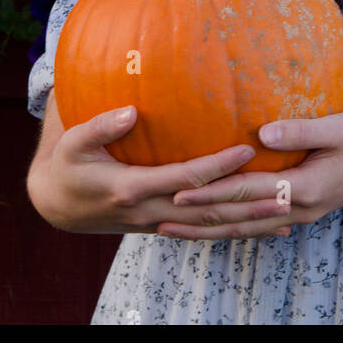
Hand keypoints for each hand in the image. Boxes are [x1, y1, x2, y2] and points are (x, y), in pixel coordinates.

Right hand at [27, 102, 291, 236]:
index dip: (218, 166)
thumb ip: (100, 125)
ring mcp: (157, 223)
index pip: (186, 179)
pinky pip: (202, 231)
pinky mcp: (161, 226)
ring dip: (247, 223)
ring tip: (285, 213)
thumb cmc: (67, 164)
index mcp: (132, 188)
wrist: (57, 205)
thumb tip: (130, 111)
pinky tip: (259, 226)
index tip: (247, 148)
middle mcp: (150, 212)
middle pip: (208, 212)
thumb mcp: (73, 142)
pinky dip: (231, 229)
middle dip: (247, 203)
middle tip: (284, 190)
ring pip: (209, 228)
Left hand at [155, 110, 342, 239]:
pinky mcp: (300, 211)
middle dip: (198, 221)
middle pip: (238, 220)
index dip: (210, 193)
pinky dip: (232, 229)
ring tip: (176, 230)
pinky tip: (216, 229)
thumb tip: (261, 132)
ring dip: (209, 231)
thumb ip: (299, 131)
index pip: (244, 192)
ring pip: (245, 229)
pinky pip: (258, 225)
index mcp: (301, 188)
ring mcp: (298, 214)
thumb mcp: (336, 127)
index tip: (178, 193)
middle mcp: (296, 208)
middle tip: (160, 221)